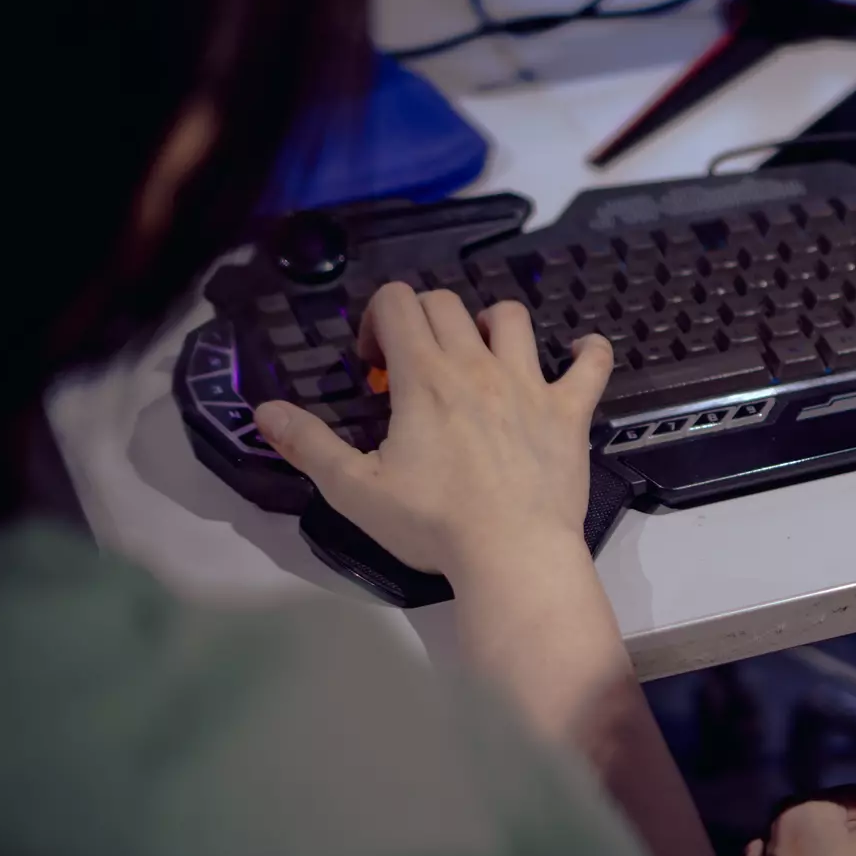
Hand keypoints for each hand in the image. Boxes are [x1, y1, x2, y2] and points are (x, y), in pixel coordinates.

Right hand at [254, 283, 611, 578]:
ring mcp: (530, 384)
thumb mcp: (354, 489)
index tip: (374, 366)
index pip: (397, 302)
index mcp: (424, 377)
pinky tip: (579, 354)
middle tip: (415, 367)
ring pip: (512, 318)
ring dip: (490, 325)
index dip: (377, 320)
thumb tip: (264, 411)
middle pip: (446, 303)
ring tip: (479, 358)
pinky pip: (591, 363)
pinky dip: (588, 351)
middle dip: (422, 321)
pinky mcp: (570, 411)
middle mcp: (477, 365)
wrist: (511, 553)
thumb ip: (309, 445)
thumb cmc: (432, 524)